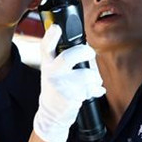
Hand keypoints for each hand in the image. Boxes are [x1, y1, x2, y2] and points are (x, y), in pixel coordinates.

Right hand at [33, 24, 104, 141]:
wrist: (51, 114)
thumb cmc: (56, 88)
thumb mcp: (52, 71)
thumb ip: (62, 58)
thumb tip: (86, 48)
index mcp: (47, 64)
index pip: (45, 47)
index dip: (50, 36)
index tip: (56, 28)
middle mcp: (52, 73)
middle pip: (68, 57)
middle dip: (85, 52)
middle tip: (90, 53)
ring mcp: (60, 86)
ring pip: (86, 75)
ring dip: (95, 77)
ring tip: (93, 80)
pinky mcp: (70, 98)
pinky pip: (90, 89)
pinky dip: (96, 89)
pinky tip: (93, 91)